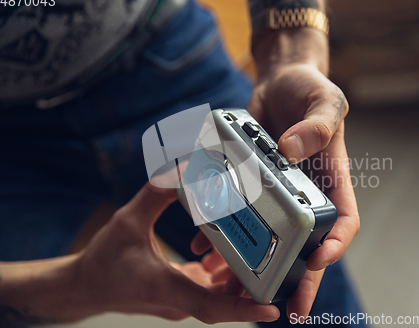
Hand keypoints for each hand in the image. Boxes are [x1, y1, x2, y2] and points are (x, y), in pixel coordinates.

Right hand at [74, 172, 279, 323]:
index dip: (242, 312)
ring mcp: (179, 302)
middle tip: (267, 253)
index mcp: (164, 287)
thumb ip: (155, 193)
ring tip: (242, 245)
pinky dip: (219, 272)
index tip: (270, 312)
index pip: (210, 307)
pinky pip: (209, 289)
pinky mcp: (179, 296)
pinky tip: (218, 251)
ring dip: (234, 272)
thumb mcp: (127, 220)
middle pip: (224, 299)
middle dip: (249, 278)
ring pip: (219, 294)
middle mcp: (177, 302)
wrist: (84, 286)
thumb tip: (182, 169)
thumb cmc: (102, 260)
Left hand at [247, 28, 359, 319]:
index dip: (334, 245)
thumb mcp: (325, 101)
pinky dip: (222, 232)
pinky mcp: (251, 182)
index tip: (316, 262)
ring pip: (266, 238)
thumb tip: (290, 150)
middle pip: (304, 243)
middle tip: (288, 308)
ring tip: (233, 289)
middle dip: (296, 277)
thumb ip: (315, 125)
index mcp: (330, 179)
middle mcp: (304, 192)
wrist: (280, 82)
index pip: (342, 220)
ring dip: (252, 265)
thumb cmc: (310, 90)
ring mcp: (276, 191)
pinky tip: (203, 247)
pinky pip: (238, 213)